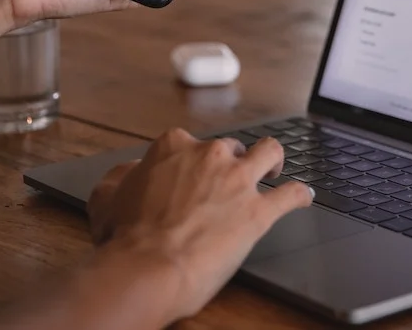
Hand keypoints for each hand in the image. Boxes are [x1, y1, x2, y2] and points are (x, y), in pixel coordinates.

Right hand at [87, 130, 312, 322]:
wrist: (146, 267)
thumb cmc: (125, 239)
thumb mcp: (108, 197)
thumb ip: (124, 177)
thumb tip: (131, 172)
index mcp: (174, 147)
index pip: (190, 144)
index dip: (192, 162)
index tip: (192, 175)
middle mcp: (210, 155)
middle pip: (231, 148)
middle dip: (231, 163)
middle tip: (228, 183)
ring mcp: (238, 181)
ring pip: (270, 153)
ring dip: (274, 161)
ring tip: (274, 171)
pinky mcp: (258, 211)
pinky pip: (291, 195)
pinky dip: (299, 195)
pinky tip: (304, 197)